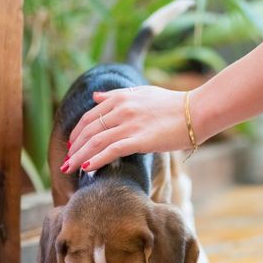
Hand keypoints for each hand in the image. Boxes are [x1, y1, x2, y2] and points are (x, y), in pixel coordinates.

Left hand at [63, 86, 190, 172]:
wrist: (196, 111)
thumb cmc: (173, 105)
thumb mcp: (142, 93)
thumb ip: (117, 95)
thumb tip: (95, 97)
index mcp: (120, 97)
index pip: (90, 116)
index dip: (77, 133)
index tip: (72, 146)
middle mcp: (121, 109)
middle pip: (88, 130)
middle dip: (74, 148)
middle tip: (65, 162)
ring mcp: (129, 124)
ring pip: (96, 141)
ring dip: (79, 156)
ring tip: (69, 169)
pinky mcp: (139, 139)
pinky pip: (111, 150)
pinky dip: (96, 159)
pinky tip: (87, 169)